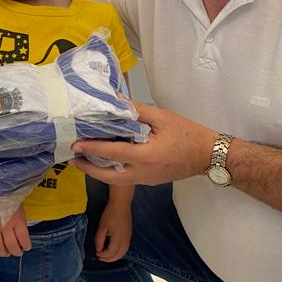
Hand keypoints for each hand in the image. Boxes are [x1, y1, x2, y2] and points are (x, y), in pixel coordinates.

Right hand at [0, 204, 30, 256]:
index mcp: (18, 220)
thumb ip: (19, 220)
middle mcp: (6, 226)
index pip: (24, 240)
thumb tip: (21, 233)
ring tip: (5, 253)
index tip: (26, 247)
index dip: (26, 246)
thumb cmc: (5, 193)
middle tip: (17, 252)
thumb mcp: (18, 206)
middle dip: (16, 252)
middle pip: (11, 246)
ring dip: (3, 253)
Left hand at [72, 103, 215, 186]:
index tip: (76, 144)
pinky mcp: (150, 181)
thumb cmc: (187, 134)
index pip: (112, 152)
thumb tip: (117, 100)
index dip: (92, 148)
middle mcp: (142, 172)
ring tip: (84, 163)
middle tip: (73, 159)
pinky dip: (112, 173)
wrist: (208, 155)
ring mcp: (146, 180)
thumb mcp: (163, 117)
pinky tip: (106, 164)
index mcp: (145, 156)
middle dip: (89, 168)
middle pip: (108, 175)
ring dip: (98, 173)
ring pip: (116, 181)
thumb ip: (138, 110)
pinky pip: (126, 179)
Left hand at [95, 203, 131, 261]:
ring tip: (106, 255)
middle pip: (118, 255)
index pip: (111, 253)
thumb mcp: (102, 227)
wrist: (121, 204)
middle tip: (100, 257)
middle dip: (109, 259)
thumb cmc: (110, 214)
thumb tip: (98, 250)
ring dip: (115, 257)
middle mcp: (125, 240)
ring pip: (123, 253)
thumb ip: (99, 240)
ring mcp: (129, 237)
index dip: (103, 255)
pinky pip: (126, 248)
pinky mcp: (129, 235)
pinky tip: (113, 249)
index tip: (97, 253)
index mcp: (118, 238)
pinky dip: (119, 252)